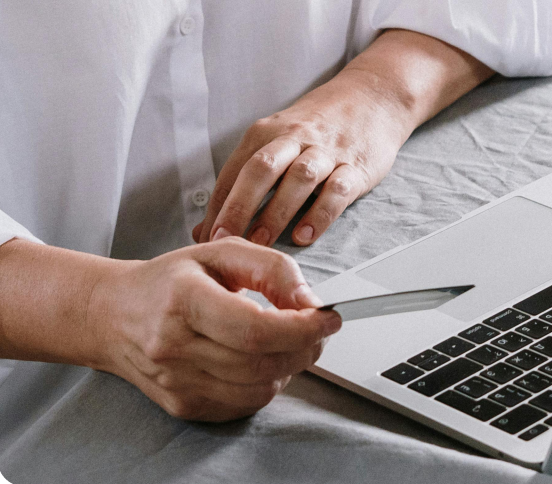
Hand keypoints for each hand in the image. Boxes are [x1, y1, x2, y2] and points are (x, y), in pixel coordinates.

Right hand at [92, 238, 340, 420]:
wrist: (114, 315)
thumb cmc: (171, 279)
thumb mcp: (222, 252)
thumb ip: (272, 269)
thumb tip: (310, 301)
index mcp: (184, 300)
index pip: (255, 329)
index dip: (302, 327)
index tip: (329, 317)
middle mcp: (175, 347)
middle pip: (262, 362)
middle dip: (305, 346)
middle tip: (319, 328)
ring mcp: (177, 383)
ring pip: (258, 388)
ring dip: (290, 365)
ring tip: (290, 339)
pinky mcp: (183, 405)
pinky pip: (244, 404)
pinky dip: (267, 382)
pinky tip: (263, 358)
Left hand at [193, 29, 491, 246]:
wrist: (371, 96)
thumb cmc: (317, 125)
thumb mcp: (278, 139)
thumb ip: (245, 179)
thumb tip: (207, 227)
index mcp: (268, 131)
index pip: (236, 170)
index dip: (218, 204)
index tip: (205, 236)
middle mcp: (295, 138)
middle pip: (261, 169)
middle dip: (240, 206)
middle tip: (224, 239)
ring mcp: (327, 151)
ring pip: (298, 179)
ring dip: (277, 212)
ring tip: (261, 244)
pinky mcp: (356, 165)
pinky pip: (337, 190)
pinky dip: (321, 213)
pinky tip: (306, 235)